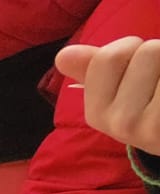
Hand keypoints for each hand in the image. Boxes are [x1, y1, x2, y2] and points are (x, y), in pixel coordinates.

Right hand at [59, 37, 159, 154]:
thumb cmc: (151, 112)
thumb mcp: (119, 94)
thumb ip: (92, 70)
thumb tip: (62, 55)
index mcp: (98, 113)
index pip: (108, 55)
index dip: (131, 49)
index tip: (140, 71)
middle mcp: (121, 123)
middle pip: (146, 51)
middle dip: (159, 54)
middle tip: (159, 82)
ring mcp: (151, 125)